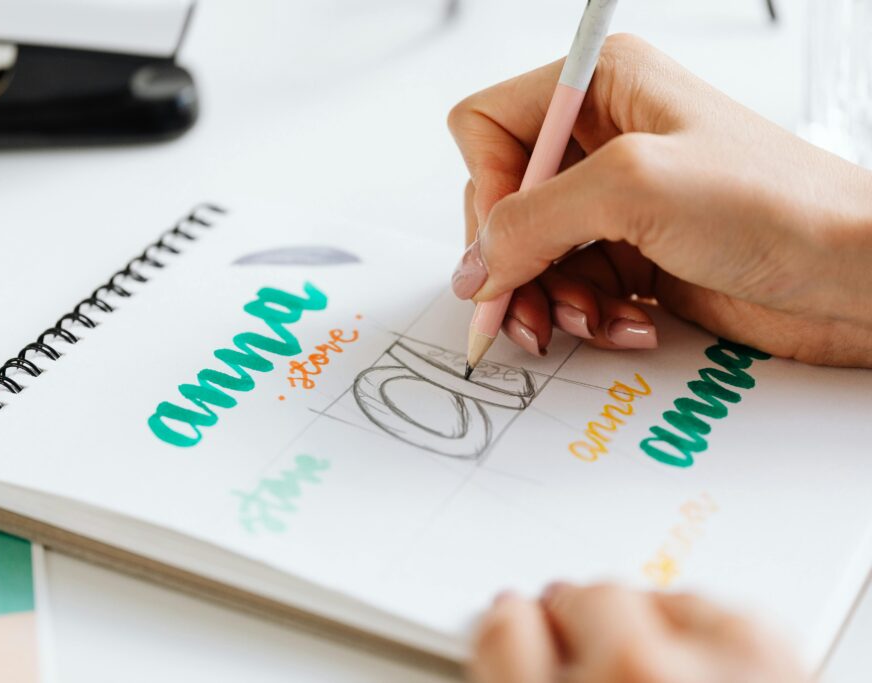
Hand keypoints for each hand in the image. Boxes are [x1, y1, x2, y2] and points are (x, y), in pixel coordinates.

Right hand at [448, 34, 871, 366]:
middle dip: (514, 262)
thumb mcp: (634, 188)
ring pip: (531, 255)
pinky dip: (589, 316)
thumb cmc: (776, 204)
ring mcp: (618, 203)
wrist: (855, 275)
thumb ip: (531, 221)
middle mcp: (603, 140)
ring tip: (591, 319)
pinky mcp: (634, 255)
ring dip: (552, 298)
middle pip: (502, 202)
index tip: (505, 247)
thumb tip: (473, 267)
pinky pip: (571, 289)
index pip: (487, 129)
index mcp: (599, 87)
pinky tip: (632, 323)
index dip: (487, 191)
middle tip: (527, 308)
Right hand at [469, 583, 806, 682]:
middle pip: (574, 598)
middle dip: (578, 620)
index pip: (503, 634)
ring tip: (663, 673)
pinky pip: (713, 607)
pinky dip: (709, 633)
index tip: (521, 623)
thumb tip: (519, 632)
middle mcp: (615, 677)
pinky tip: (711, 671)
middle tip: (592, 652)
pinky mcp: (765, 654)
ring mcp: (693, 665)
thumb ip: (528, 679)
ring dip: (647, 624)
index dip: (513, 628)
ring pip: (644, 594)